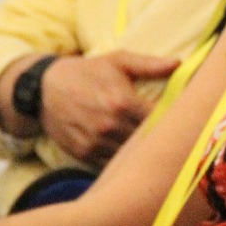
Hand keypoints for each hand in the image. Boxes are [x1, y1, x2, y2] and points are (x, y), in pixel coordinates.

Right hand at [40, 51, 178, 164]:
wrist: (44, 88)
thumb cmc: (87, 71)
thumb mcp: (118, 61)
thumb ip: (149, 64)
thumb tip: (179, 64)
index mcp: (122, 102)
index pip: (160, 119)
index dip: (174, 119)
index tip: (182, 117)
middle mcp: (109, 126)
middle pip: (147, 141)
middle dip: (160, 137)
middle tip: (172, 134)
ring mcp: (95, 143)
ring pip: (131, 156)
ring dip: (142, 152)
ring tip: (153, 145)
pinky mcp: (84, 155)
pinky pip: (112, 164)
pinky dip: (122, 160)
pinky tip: (130, 153)